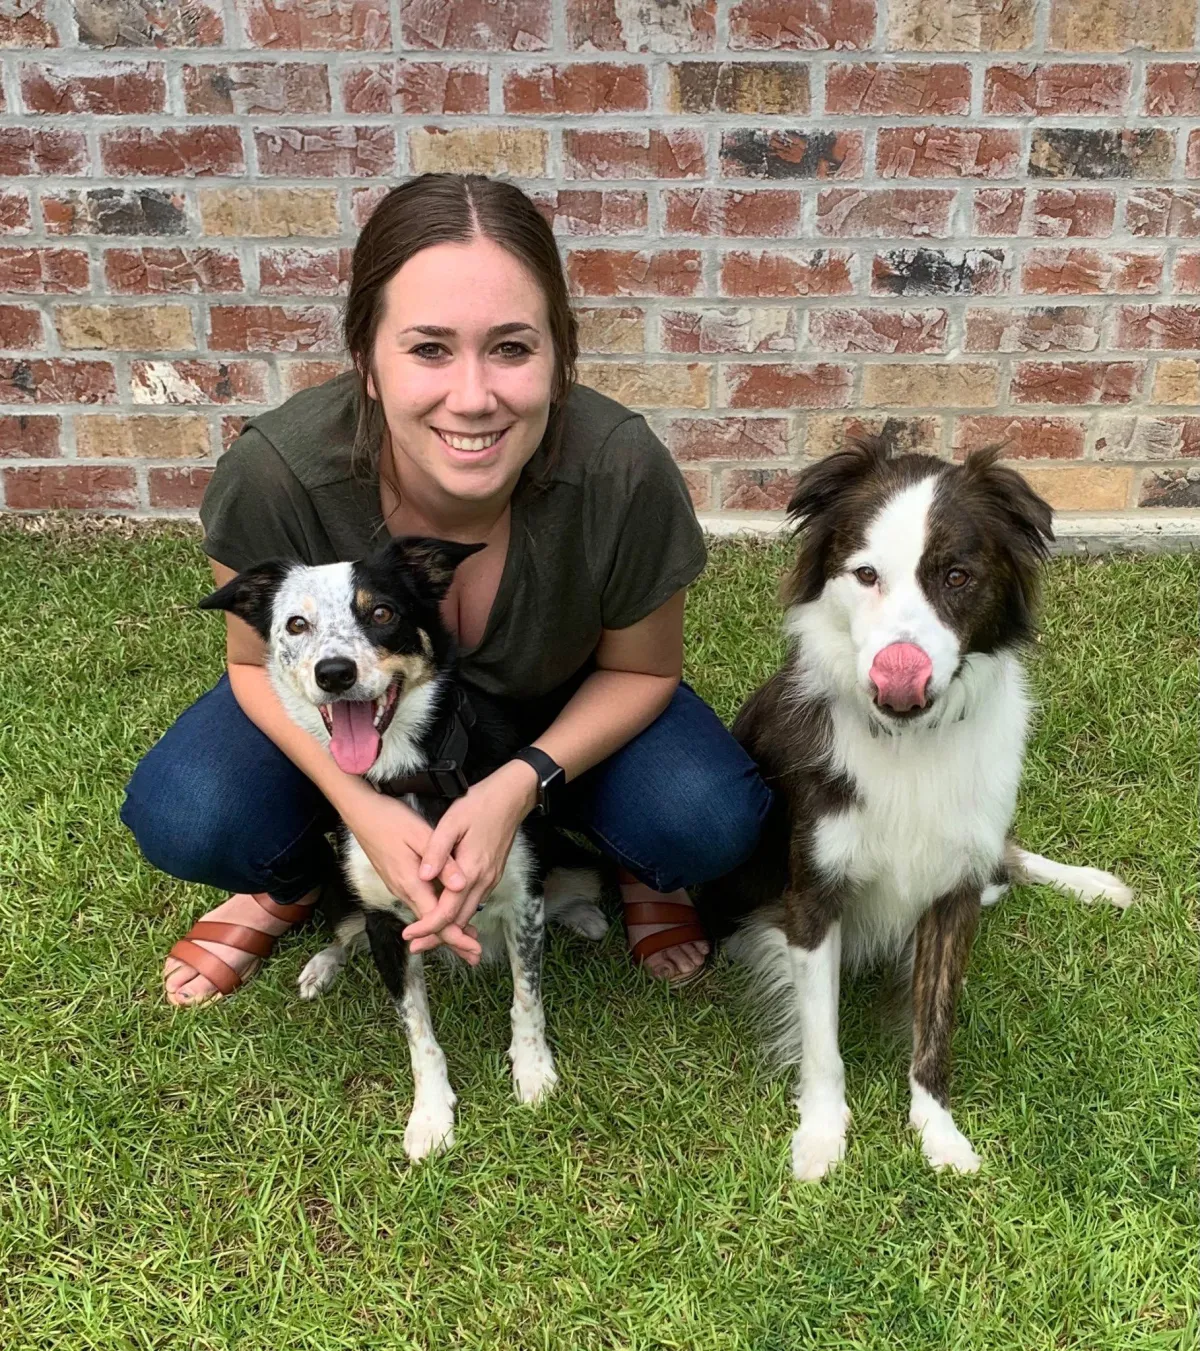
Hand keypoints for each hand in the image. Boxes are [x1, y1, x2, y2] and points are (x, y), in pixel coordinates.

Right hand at [338, 785, 481, 963]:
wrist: (361, 813)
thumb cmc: (391, 820)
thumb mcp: (421, 835)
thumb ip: (442, 861)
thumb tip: (461, 885)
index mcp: (411, 883)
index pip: (436, 921)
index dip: (457, 938)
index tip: (475, 949)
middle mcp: (404, 891)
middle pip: (431, 925)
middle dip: (455, 941)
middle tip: (475, 955)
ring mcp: (399, 886)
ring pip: (426, 915)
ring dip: (447, 929)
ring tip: (468, 939)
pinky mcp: (398, 879)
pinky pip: (420, 903)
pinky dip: (436, 914)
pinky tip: (447, 912)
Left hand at [403, 760, 538, 951]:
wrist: (513, 796)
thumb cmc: (480, 804)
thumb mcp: (453, 822)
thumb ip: (437, 851)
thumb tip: (424, 876)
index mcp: (471, 871)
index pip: (447, 912)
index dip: (427, 927)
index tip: (408, 936)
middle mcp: (483, 881)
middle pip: (459, 920)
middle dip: (437, 936)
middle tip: (414, 946)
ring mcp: (490, 879)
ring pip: (468, 913)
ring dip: (448, 927)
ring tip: (426, 935)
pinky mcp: (492, 874)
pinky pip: (474, 901)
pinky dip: (459, 913)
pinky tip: (446, 913)